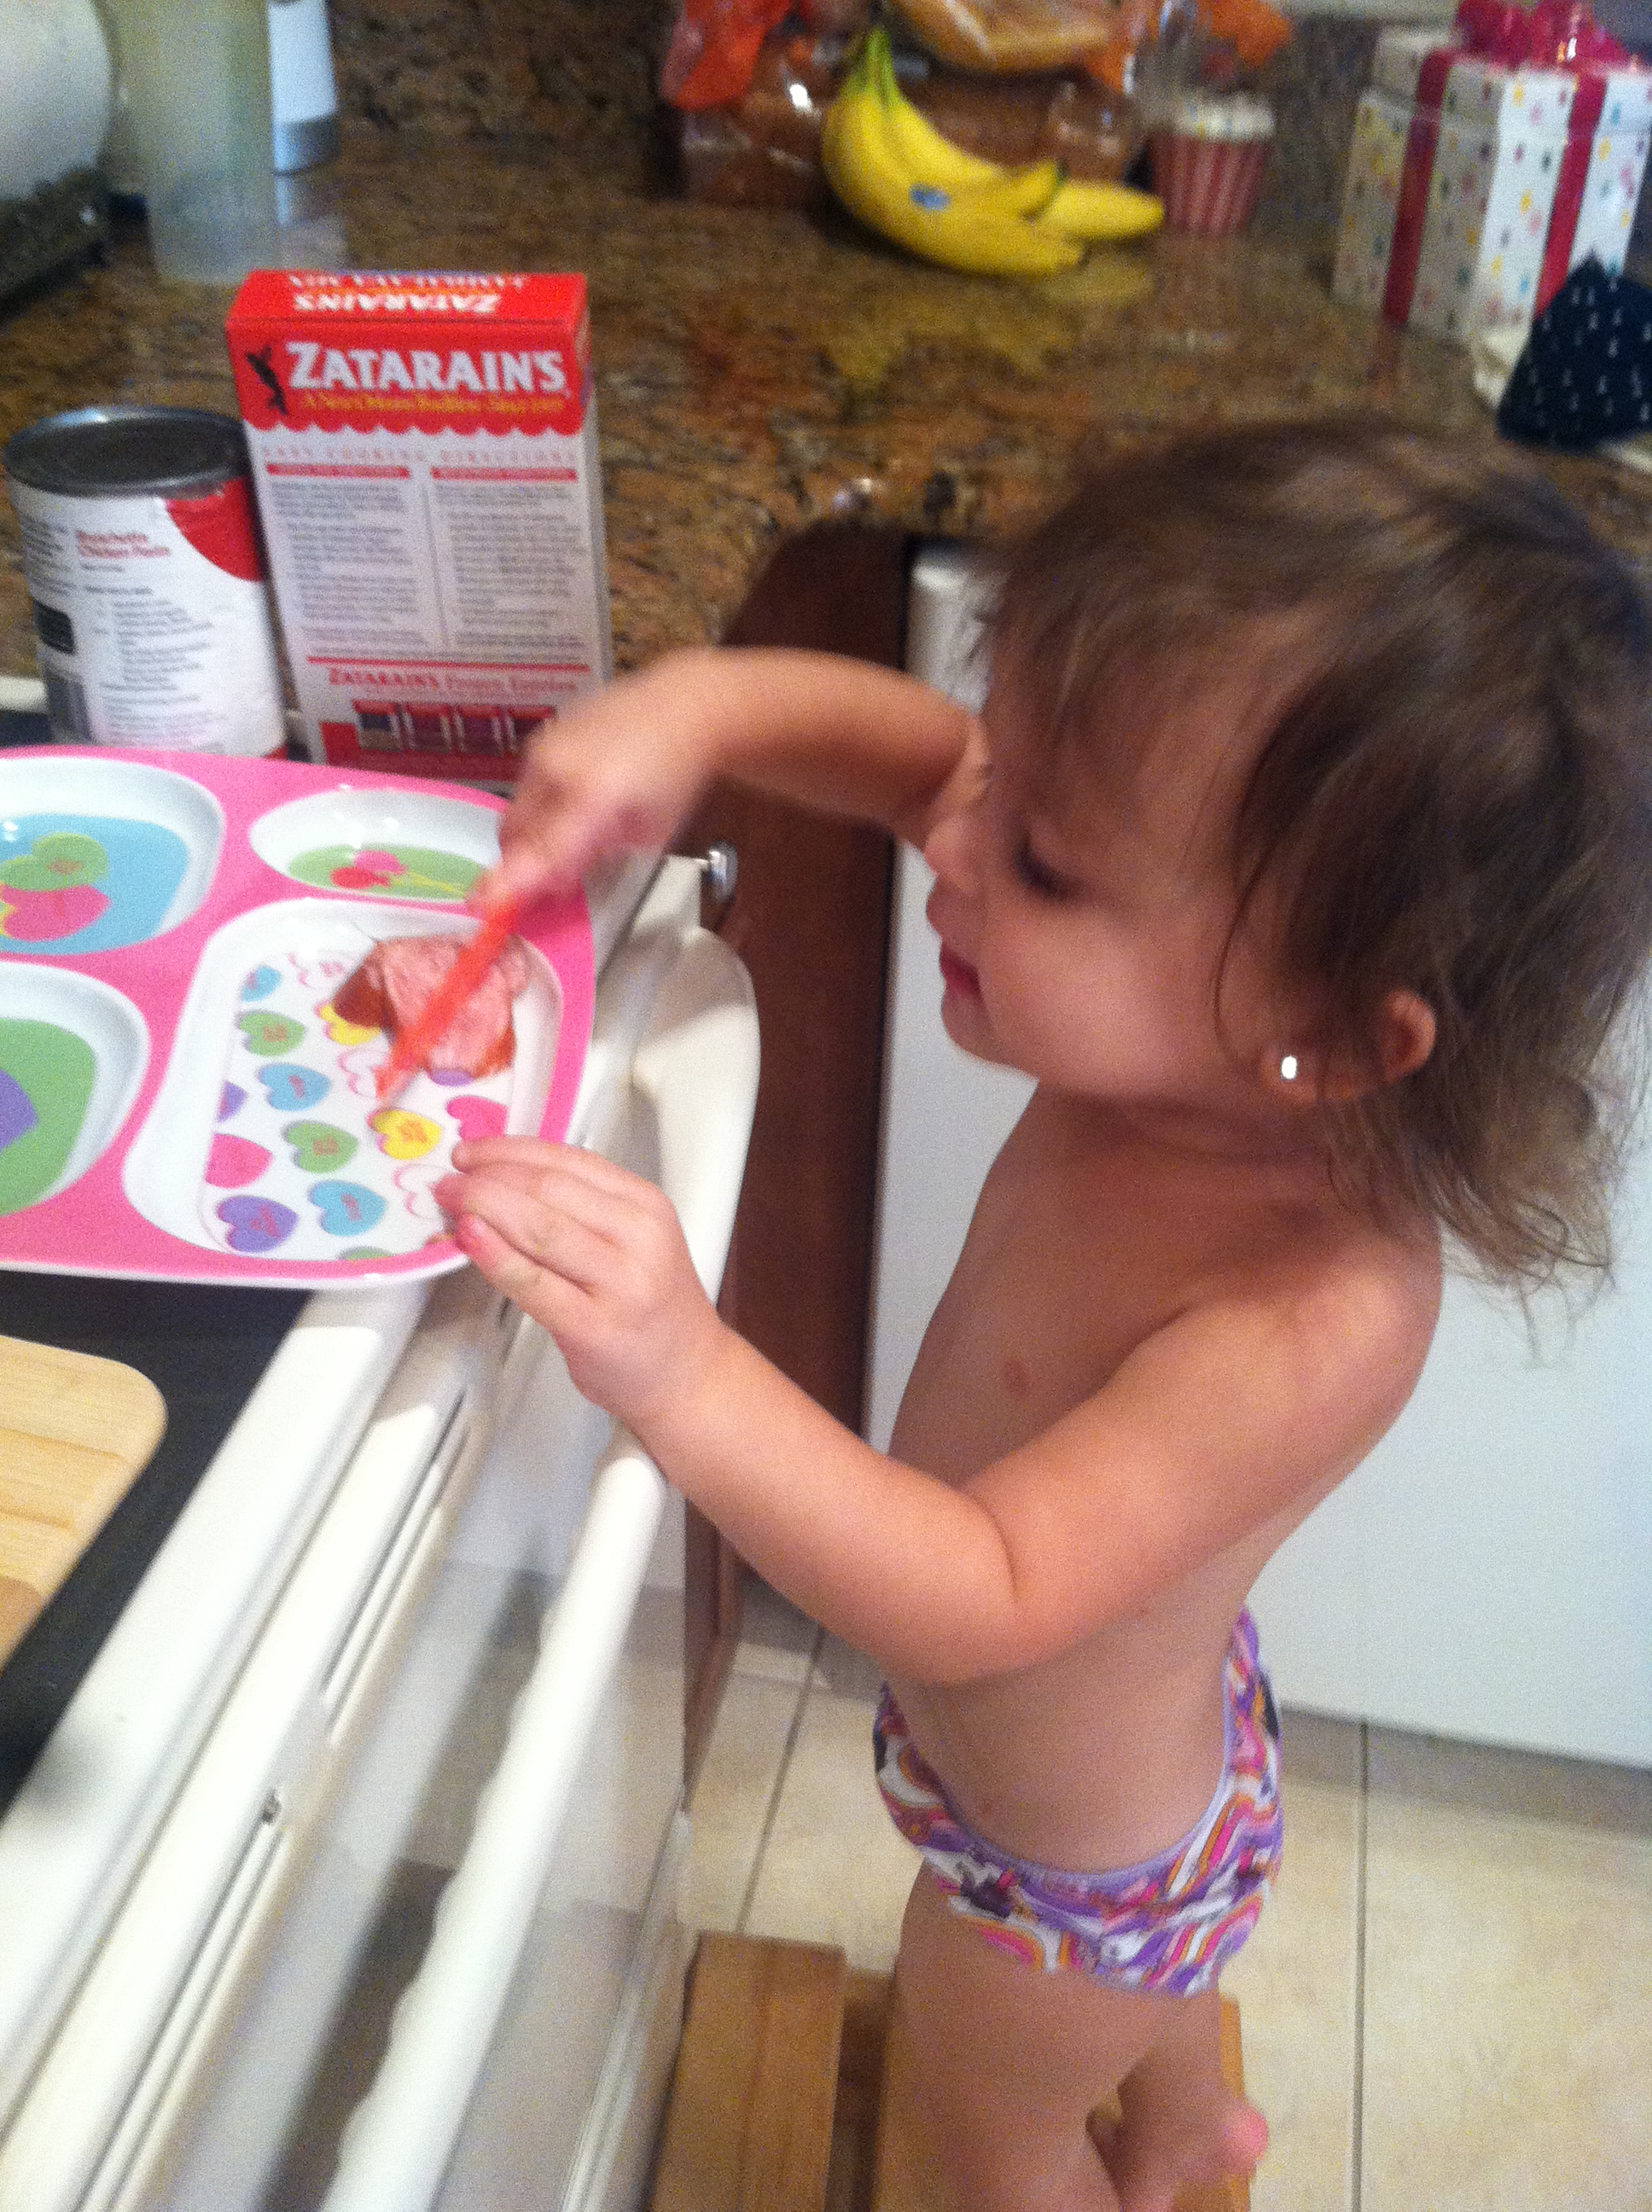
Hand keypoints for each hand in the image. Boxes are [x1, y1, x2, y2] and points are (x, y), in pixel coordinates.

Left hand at [435, 1137, 727, 1435]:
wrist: (687, 1374)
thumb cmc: (652, 1306)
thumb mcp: (634, 1239)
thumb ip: (582, 1209)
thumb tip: (502, 1181)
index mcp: (646, 1205)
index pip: (568, 1160)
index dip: (510, 1150)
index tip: (473, 1152)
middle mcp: (638, 1237)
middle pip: (549, 1189)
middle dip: (489, 1177)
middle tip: (450, 1179)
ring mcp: (619, 1283)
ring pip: (539, 1227)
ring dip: (484, 1206)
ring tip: (452, 1201)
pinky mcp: (593, 1326)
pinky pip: (532, 1282)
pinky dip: (495, 1255)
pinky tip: (471, 1238)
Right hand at [480, 653, 719, 910]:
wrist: (685, 705)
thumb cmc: (675, 775)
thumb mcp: (647, 831)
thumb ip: (593, 856)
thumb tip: (556, 878)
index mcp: (591, 796)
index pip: (540, 851)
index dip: (510, 882)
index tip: (486, 904)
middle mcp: (557, 765)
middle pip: (515, 831)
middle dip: (524, 859)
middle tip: (553, 875)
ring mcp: (546, 744)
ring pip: (519, 805)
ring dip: (534, 830)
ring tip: (574, 830)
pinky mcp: (546, 732)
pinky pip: (530, 780)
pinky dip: (542, 800)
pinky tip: (575, 797)